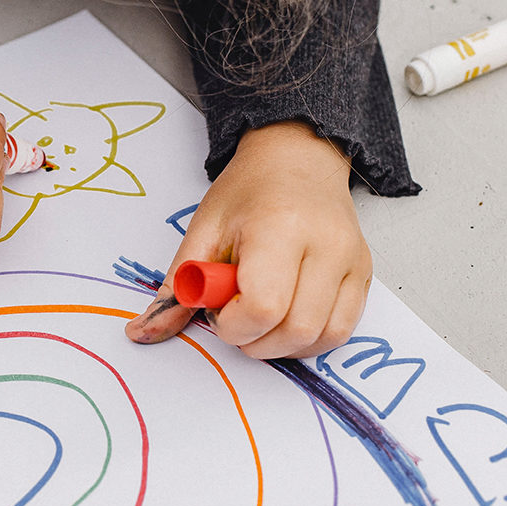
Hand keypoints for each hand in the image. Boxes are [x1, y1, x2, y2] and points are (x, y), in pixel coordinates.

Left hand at [125, 120, 371, 358]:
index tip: (217, 311)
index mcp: (279, 228)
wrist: (297, 159)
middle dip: (255, 341)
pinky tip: (284, 320)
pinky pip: (341, 330)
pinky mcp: (364, 274)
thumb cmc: (248, 192)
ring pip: (323, 338)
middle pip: (295, 330)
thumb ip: (174, 288)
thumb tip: (143, 333)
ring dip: (282, 346)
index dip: (233, 325)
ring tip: (259, 318)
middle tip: (234, 318)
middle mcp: (326, 245)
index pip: (263, 306)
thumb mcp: (202, 231)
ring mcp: (351, 260)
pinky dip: (308, 339)